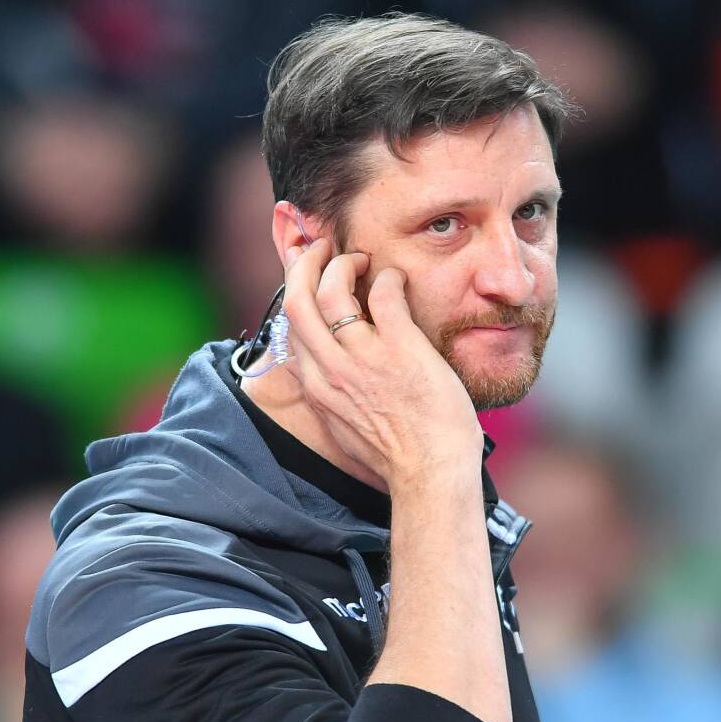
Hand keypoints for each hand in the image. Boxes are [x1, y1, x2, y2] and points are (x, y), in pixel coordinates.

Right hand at [277, 239, 482, 488]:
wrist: (430, 472)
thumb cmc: (398, 456)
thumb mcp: (345, 427)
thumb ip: (332, 397)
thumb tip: (328, 379)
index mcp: (317, 386)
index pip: (291, 323)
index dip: (296, 289)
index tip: (307, 273)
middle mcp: (332, 368)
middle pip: (298, 297)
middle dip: (306, 262)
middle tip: (323, 249)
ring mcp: (364, 357)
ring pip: (332, 288)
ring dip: (345, 263)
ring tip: (362, 259)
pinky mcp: (401, 348)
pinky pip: (384, 293)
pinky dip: (389, 277)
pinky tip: (398, 279)